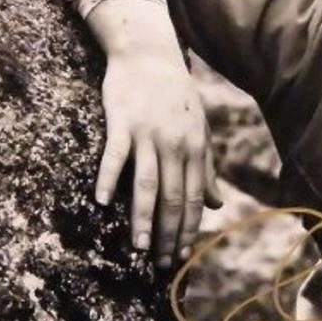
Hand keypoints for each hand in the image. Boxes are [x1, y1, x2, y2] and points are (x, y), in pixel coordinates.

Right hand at [96, 52, 221, 267]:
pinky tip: (103, 202)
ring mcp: (148, 135)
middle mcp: (175, 145)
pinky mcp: (122, 123)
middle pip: (173, 198)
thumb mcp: (200, 132)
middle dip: (169, 234)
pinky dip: (110, 178)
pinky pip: (115, 155)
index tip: (183, 255)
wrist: (151, 57)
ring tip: (139, 247)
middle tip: (162, 263)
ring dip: (143, 218)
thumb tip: (217, 205)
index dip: (189, 229)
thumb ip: (207, 169)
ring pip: (147, 184)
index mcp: (195, 149)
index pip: (194, 198)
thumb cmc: (178, 98)